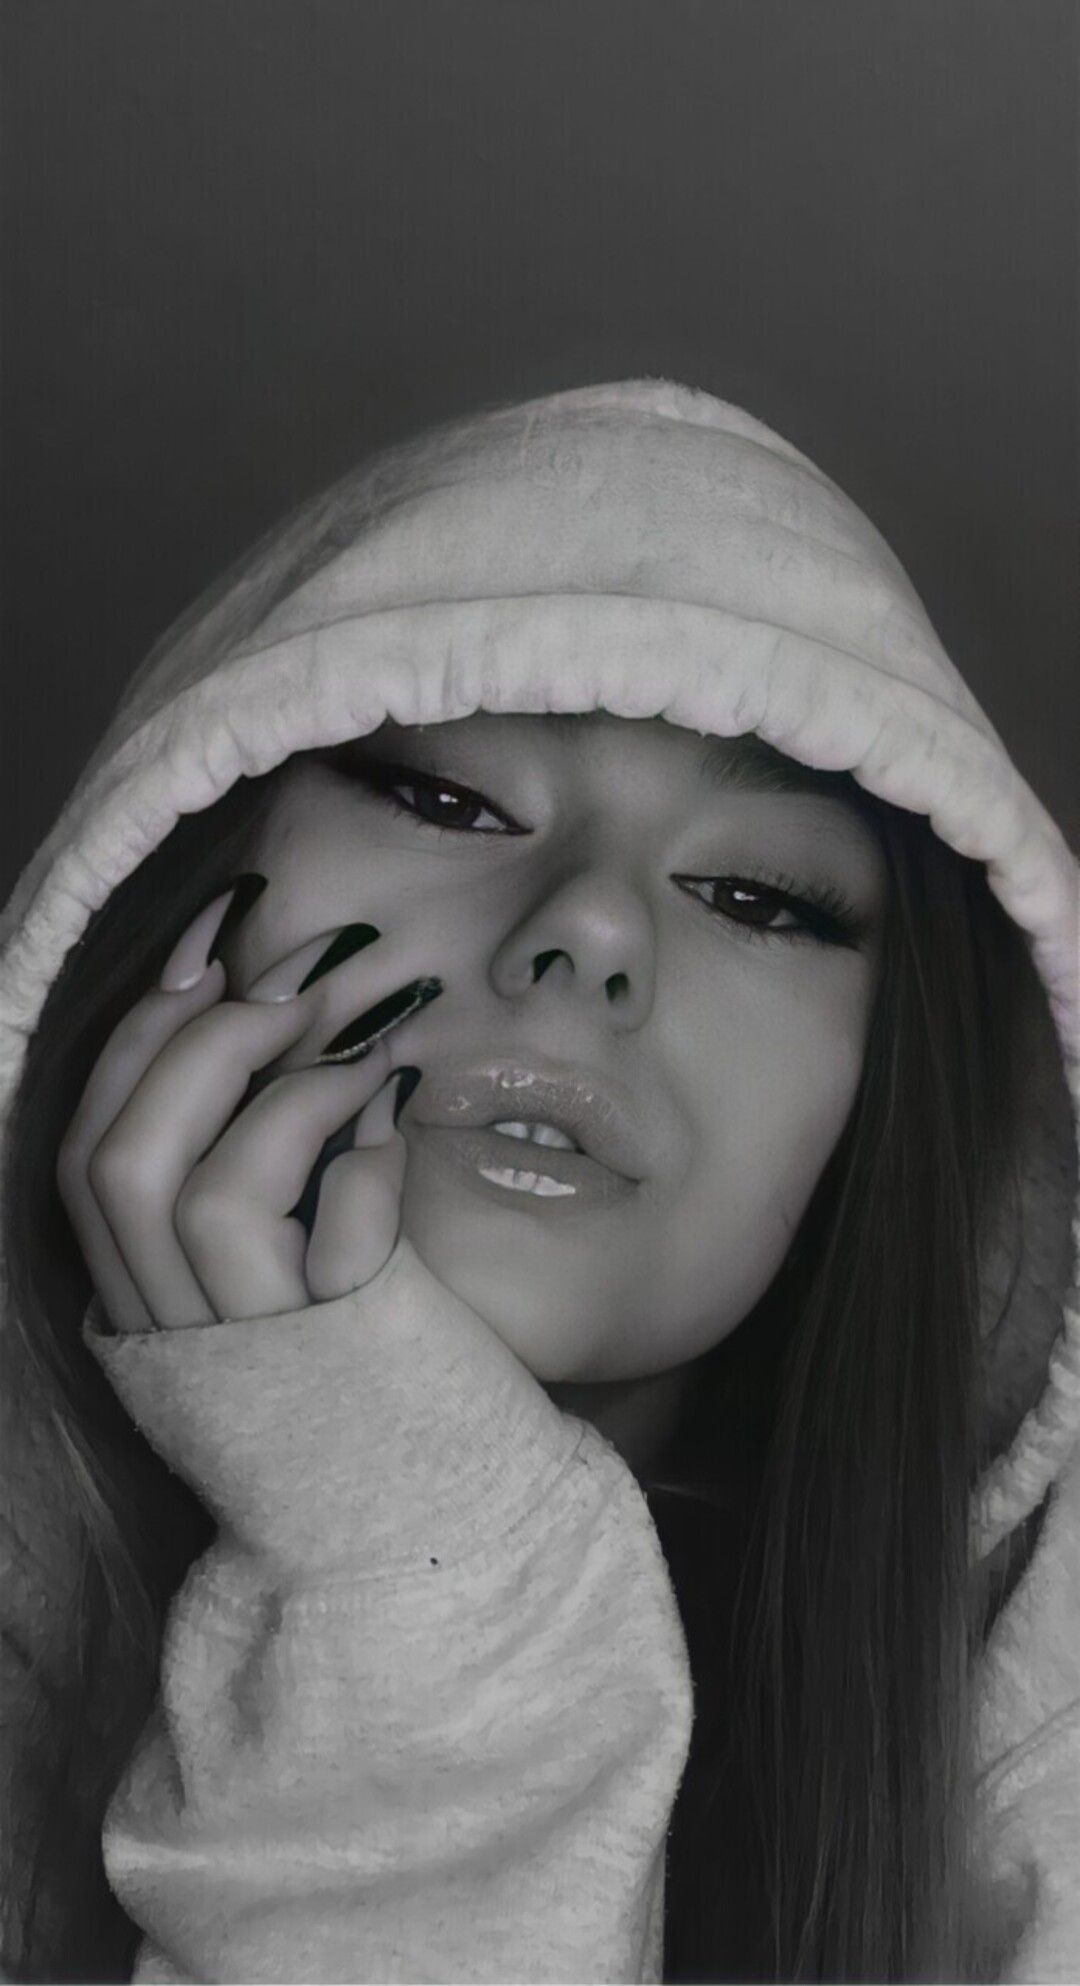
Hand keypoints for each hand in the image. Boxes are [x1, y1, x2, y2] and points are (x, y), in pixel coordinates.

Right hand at [57, 886, 442, 1333]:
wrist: (443, 1510)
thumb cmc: (371, 1364)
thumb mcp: (277, 1271)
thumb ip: (249, 1168)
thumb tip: (274, 1007)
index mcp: (144, 1305)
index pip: (86, 1153)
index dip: (139, 1036)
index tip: (213, 949)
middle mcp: (177, 1335)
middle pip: (118, 1163)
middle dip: (200, 1042)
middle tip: (298, 981)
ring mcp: (259, 1352)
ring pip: (201, 1197)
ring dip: (285, 1090)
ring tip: (369, 1046)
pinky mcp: (349, 1359)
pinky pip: (332, 1236)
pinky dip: (364, 1152)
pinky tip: (403, 1118)